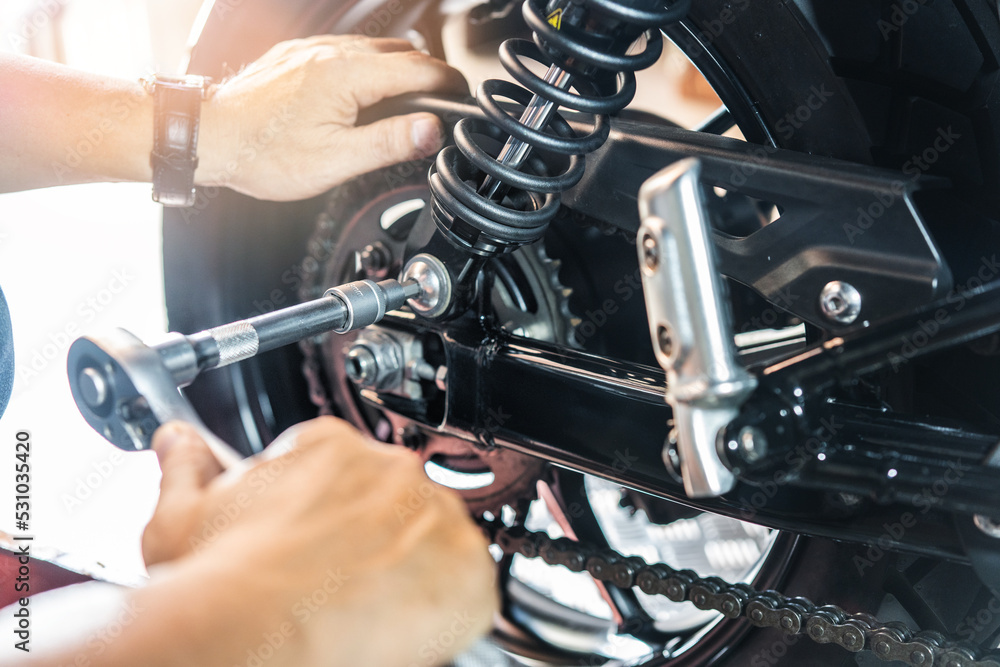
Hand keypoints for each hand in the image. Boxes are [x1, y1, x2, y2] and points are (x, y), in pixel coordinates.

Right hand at [140, 417, 496, 666]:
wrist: (252, 633)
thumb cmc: (218, 582)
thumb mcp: (183, 514)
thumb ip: (187, 466)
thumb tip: (177, 441)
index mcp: (331, 445)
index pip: (346, 469)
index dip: (331, 513)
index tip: (320, 542)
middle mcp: (392, 469)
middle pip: (393, 504)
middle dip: (372, 538)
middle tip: (337, 580)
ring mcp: (437, 516)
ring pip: (433, 542)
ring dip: (409, 570)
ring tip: (363, 606)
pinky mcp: (469, 571)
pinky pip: (469, 585)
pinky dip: (445, 607)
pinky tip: (399, 623)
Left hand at [197, 35, 467, 200]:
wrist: (209, 138)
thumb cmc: (263, 153)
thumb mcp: (336, 161)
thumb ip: (389, 142)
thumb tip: (431, 130)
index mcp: (348, 76)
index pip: (420, 69)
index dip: (450, 85)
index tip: (463, 99)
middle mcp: (333, 54)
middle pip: (402, 54)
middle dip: (428, 77)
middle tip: (439, 106)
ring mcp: (314, 50)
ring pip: (374, 50)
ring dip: (397, 71)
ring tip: (405, 104)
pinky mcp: (299, 56)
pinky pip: (347, 52)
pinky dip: (367, 69)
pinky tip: (362, 96)